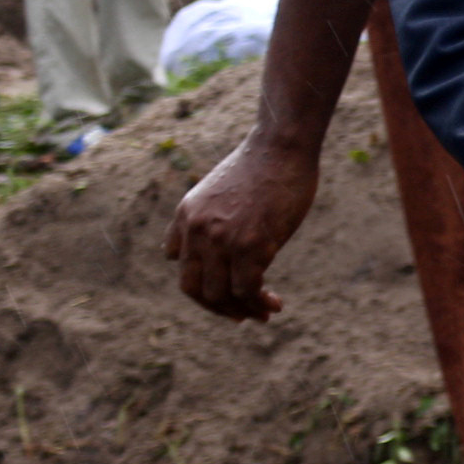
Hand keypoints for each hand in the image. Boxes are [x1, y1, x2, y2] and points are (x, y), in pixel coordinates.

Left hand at [166, 131, 321, 321]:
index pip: (183, 271)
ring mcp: (223, 238)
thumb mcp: (214, 193)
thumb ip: (200, 222)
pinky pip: (248, 289)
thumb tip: (182, 254)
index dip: (204, 293)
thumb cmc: (259, 168)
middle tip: (243, 315)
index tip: (227, 300)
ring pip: (222, 294)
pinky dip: (260, 302)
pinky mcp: (251, 243)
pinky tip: (275, 303)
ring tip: (265, 312)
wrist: (281, 147)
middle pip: (196, 289)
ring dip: (243, 310)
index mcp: (186, 217)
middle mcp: (198, 230)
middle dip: (220, 308)